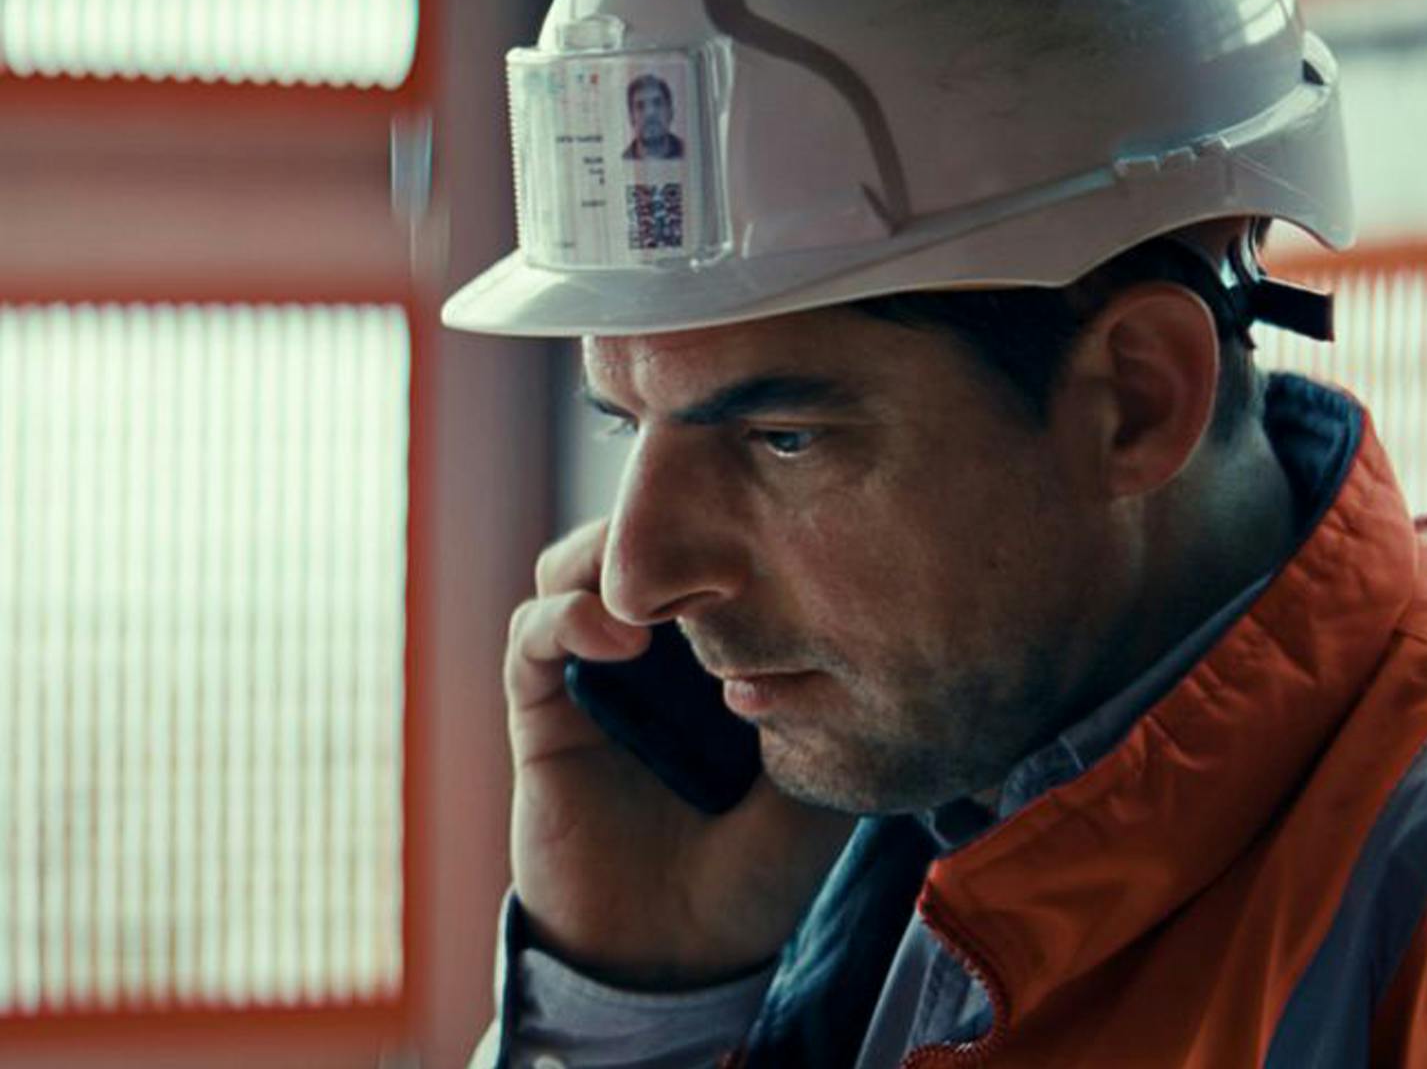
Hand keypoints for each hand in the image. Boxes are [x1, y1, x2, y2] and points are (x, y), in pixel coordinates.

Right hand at [503, 519, 854, 988]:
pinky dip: (565, 616)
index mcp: (718, 651)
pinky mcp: (541, 710)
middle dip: (666, 514)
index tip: (772, 510)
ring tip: (662, 585)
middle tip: (708, 518)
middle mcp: (654, 652)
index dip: (730, 518)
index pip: (710, 549)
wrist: (677, 957)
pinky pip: (532, 637)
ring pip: (576, 568)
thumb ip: (827, 705)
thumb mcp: (821, 781)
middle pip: (639, 539)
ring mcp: (593, 674)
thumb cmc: (755, 873)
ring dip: (609, 553)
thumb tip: (852, 622)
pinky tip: (619, 637)